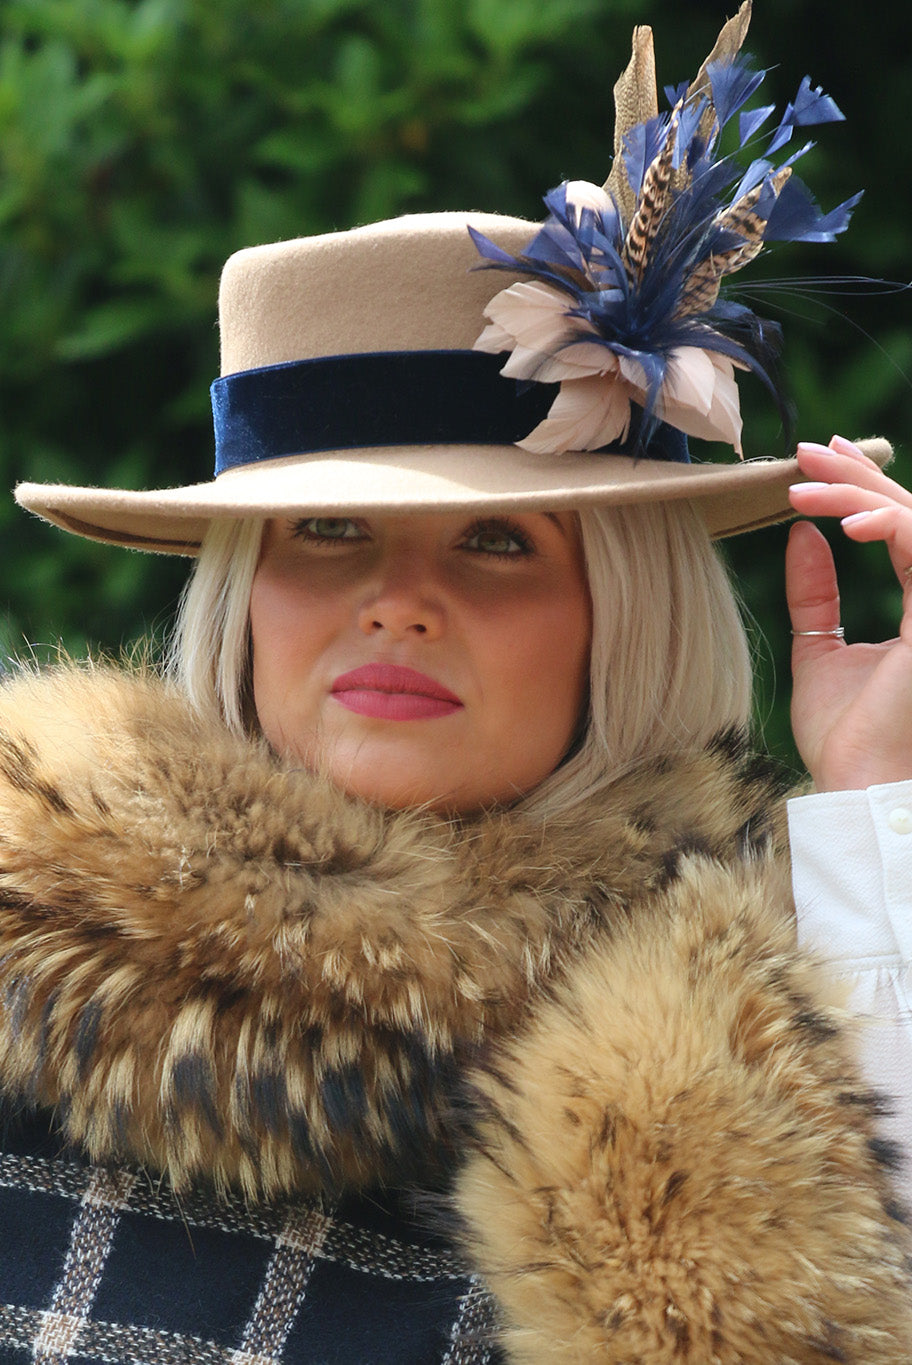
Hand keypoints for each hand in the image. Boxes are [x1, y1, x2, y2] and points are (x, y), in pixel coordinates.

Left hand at [787, 435, 911, 790]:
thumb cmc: (844, 735)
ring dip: (856, 493)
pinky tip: (838, 524)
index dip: (861, 485)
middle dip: (855, 473)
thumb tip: (800, 536)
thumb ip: (814, 596)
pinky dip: (883, 523)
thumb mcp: (817, 651)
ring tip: (800, 488)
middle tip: (804, 452)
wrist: (857, 783)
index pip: (899, 526)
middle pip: (907, 511)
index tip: (817, 460)